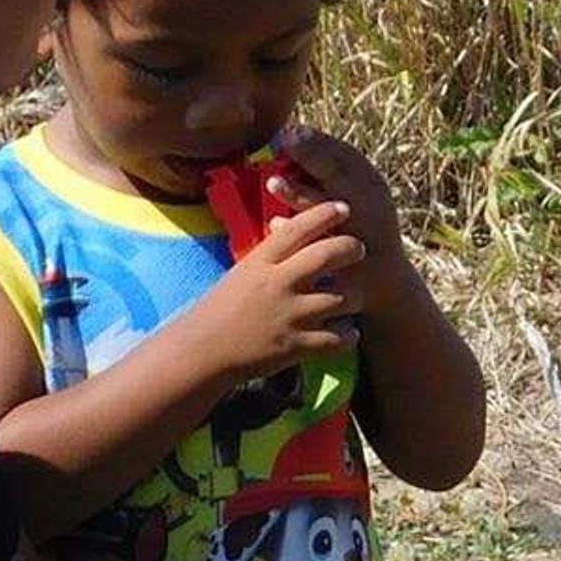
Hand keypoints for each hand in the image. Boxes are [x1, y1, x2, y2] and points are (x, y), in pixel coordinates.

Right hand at [171, 196, 364, 379]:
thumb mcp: (241, 275)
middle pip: (327, 255)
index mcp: (260, 262)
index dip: (324, 213)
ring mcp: (289, 315)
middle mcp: (277, 284)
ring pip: (342, 298)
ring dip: (354, 297)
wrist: (202, 353)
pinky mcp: (295, 346)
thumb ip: (269, 258)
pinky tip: (347, 332)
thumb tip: (288, 233)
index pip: (297, 228)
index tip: (343, 207)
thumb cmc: (217, 312)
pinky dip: (348, 334)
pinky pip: (338, 337)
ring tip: (353, 298)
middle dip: (351, 248)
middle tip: (359, 249)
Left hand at [269, 126, 400, 261]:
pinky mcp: (355, 259)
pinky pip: (325, 247)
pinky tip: (275, 223)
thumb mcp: (354, 197)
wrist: (387, 283)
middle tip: (284, 140)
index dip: (318, 140)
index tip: (290, 128)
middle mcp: (373, 206)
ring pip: (333, 209)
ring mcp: (367, 233)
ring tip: (272, 182)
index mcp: (372, 186)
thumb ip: (329, 175)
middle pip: (341, 176)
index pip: (346, 156)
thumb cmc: (361, 232)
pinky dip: (300, 234)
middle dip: (312, 155)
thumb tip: (291, 140)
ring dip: (300, 194)